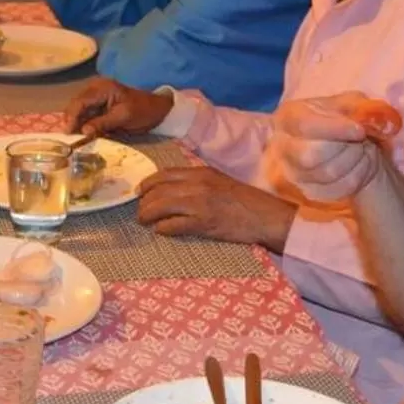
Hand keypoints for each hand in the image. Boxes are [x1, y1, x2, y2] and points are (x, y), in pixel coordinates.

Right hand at [64, 78, 172, 138]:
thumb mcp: (123, 118)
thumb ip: (102, 123)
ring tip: (74, 139)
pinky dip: (84, 125)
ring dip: (77, 125)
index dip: (72, 118)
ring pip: (79, 111)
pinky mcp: (98, 105)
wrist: (156, 110)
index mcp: (102, 88)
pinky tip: (83, 134)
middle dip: (71, 122)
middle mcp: (95, 89)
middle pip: (76, 106)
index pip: (80, 102)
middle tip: (68, 139)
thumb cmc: (142, 111)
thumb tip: (84, 131)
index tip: (68, 133)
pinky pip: (86, 114)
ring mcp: (95, 96)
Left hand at [135, 167, 296, 252]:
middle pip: (158, 191)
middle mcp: (197, 184)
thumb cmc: (243, 200)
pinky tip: (160, 230)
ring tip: (144, 222)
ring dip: (148, 215)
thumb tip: (171, 189)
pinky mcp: (203, 223)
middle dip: (144, 202)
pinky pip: (173, 225)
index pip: (164, 174)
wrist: (264, 215)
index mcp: (200, 172)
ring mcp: (199, 203)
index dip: (147, 183)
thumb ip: (195, 182)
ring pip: (161, 207)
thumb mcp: (218, 181)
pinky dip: (163, 228)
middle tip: (140, 211)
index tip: (139, 191)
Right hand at [267, 93, 403, 201]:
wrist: (344, 146)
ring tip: (362, 151)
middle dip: (345, 149)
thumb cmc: (343, 120)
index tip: (359, 131)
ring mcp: (292, 173)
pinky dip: (356, 179)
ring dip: (354, 162)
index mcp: (288, 116)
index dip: (336, 129)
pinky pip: (336, 191)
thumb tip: (377, 122)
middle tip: (361, 141)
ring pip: (326, 174)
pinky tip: (359, 167)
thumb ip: (365, 108)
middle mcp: (282, 146)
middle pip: (311, 156)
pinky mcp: (307, 192)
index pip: (304, 126)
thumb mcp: (353, 103)